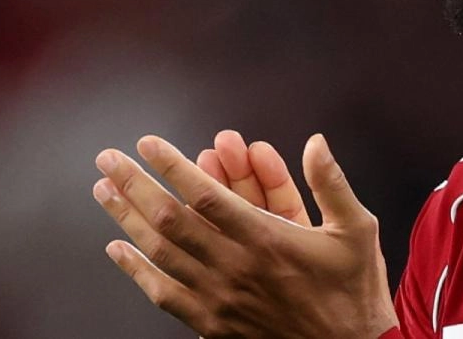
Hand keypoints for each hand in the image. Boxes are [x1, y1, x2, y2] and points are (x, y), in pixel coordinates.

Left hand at [93, 133, 397, 338]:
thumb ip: (331, 183)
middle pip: (170, 219)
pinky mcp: (212, 323)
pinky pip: (163, 294)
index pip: (206, 195)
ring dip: (127, 219)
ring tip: (104, 192)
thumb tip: (316, 142)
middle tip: (109, 159)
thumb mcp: (358, 228)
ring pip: (160, 253)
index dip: (173, 166)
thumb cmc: (353, 289)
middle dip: (135, 184)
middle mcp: (236, 267)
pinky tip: (118, 249)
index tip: (149, 143)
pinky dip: (136, 270)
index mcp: (269, 240)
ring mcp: (220, 298)